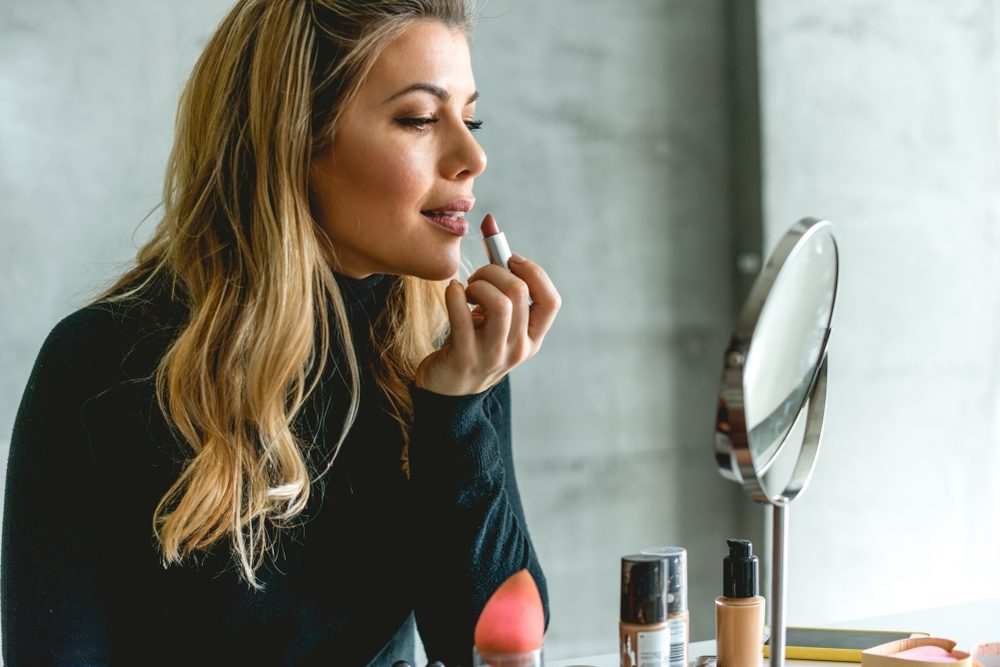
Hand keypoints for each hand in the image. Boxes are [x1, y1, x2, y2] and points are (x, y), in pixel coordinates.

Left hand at [414, 254, 560, 395]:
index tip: (511, 259)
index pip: (551, 301)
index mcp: (532, 338)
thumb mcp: (496, 318)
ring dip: (480, 284)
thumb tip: (491, 223)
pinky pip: (462, 317)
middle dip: (495, 272)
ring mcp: (493, 356)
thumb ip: (500, 277)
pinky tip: (451, 291)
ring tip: (467, 289)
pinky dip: (455, 294)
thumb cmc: (473, 340)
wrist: (448, 387)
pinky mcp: (465, 358)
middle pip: (520, 294)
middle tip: (478, 276)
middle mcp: (518, 348)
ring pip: (501, 305)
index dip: (534, 273)